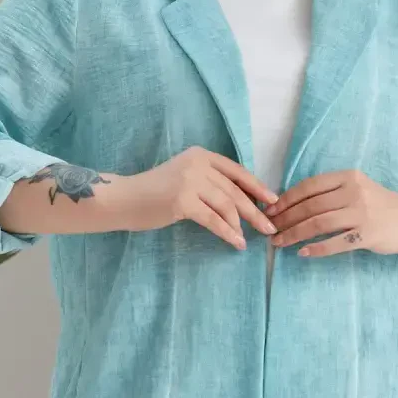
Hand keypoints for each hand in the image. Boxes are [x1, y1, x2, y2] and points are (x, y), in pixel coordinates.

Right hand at [111, 146, 279, 250]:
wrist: (123, 198)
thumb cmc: (154, 192)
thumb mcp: (185, 176)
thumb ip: (209, 181)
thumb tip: (241, 202)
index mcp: (201, 155)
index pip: (237, 172)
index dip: (257, 187)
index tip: (273, 201)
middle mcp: (198, 164)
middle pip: (235, 191)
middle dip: (255, 211)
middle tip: (269, 228)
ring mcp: (190, 182)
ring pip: (227, 206)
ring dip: (241, 225)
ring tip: (249, 240)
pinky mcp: (182, 202)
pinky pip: (213, 220)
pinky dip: (227, 233)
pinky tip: (236, 242)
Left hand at [264, 168, 397, 258]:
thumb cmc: (379, 205)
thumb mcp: (357, 188)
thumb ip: (331, 192)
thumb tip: (292, 204)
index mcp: (348, 177)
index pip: (309, 187)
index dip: (286, 199)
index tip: (270, 210)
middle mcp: (353, 192)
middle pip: (310, 206)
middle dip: (285, 219)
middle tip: (269, 230)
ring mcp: (361, 213)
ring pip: (318, 224)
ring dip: (294, 234)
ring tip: (279, 243)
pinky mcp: (367, 234)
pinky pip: (335, 243)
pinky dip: (316, 248)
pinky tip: (302, 253)